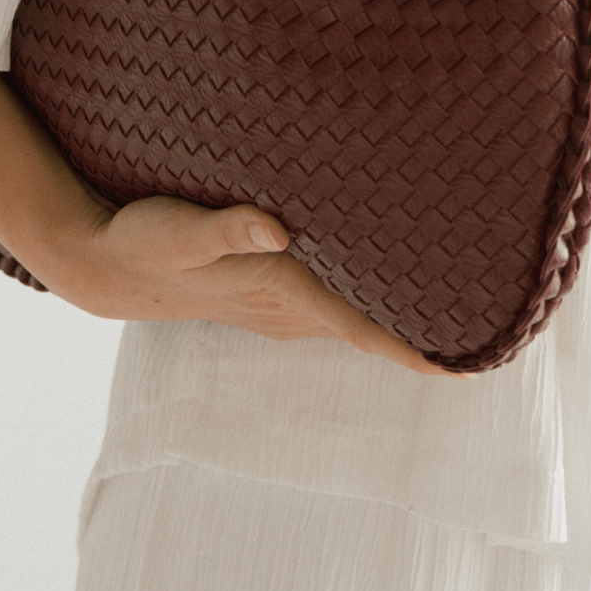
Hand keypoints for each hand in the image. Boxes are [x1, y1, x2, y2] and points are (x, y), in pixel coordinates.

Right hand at [36, 192, 452, 376]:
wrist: (101, 262)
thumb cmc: (142, 238)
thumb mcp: (179, 227)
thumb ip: (228, 229)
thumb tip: (278, 230)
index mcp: (279, 291)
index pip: (361, 327)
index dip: (413, 348)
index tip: (466, 364)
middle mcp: (285, 306)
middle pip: (369, 330)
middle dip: (424, 338)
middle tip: (489, 336)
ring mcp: (275, 305)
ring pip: (353, 321)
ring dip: (398, 326)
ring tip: (455, 319)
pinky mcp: (265, 290)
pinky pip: (332, 307)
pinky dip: (367, 310)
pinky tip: (385, 292)